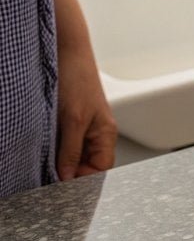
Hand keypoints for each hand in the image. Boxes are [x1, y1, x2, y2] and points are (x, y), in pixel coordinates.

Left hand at [53, 0, 116, 180]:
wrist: (65, 49)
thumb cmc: (77, 77)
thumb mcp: (72, 119)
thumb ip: (69, 151)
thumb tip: (64, 177)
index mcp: (105, 134)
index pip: (98, 170)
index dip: (81, 183)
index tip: (60, 191)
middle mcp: (95, 132)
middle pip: (85, 165)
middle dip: (68, 174)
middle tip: (46, 181)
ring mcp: (81, 126)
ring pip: (71, 155)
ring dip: (58, 161)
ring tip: (43, 165)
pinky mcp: (68, 118)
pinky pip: (62, 142)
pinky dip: (53, 149)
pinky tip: (42, 150)